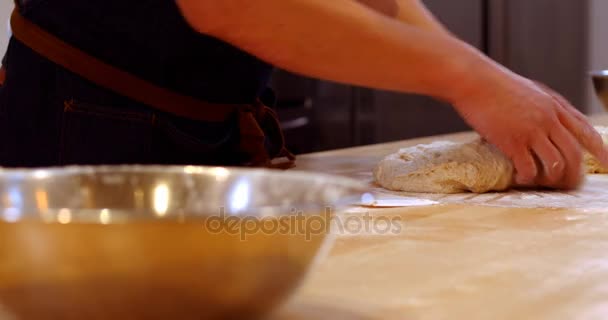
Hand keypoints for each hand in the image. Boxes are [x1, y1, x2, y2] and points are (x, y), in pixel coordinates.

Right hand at [453, 71, 607, 189]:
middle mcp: (548, 119)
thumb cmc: (493, 84)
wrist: (474, 81)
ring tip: (540, 182)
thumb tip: (541, 124)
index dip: (600, 150)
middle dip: (574, 174)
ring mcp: (532, 130)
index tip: (607, 163)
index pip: (586, 131)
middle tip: (568, 185)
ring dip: (551, 179)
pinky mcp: (512, 141)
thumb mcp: (528, 90)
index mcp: (554, 105)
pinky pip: (529, 168)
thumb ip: (541, 107)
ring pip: (555, 164)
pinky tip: (519, 178)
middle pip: (574, 153)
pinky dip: (527, 178)